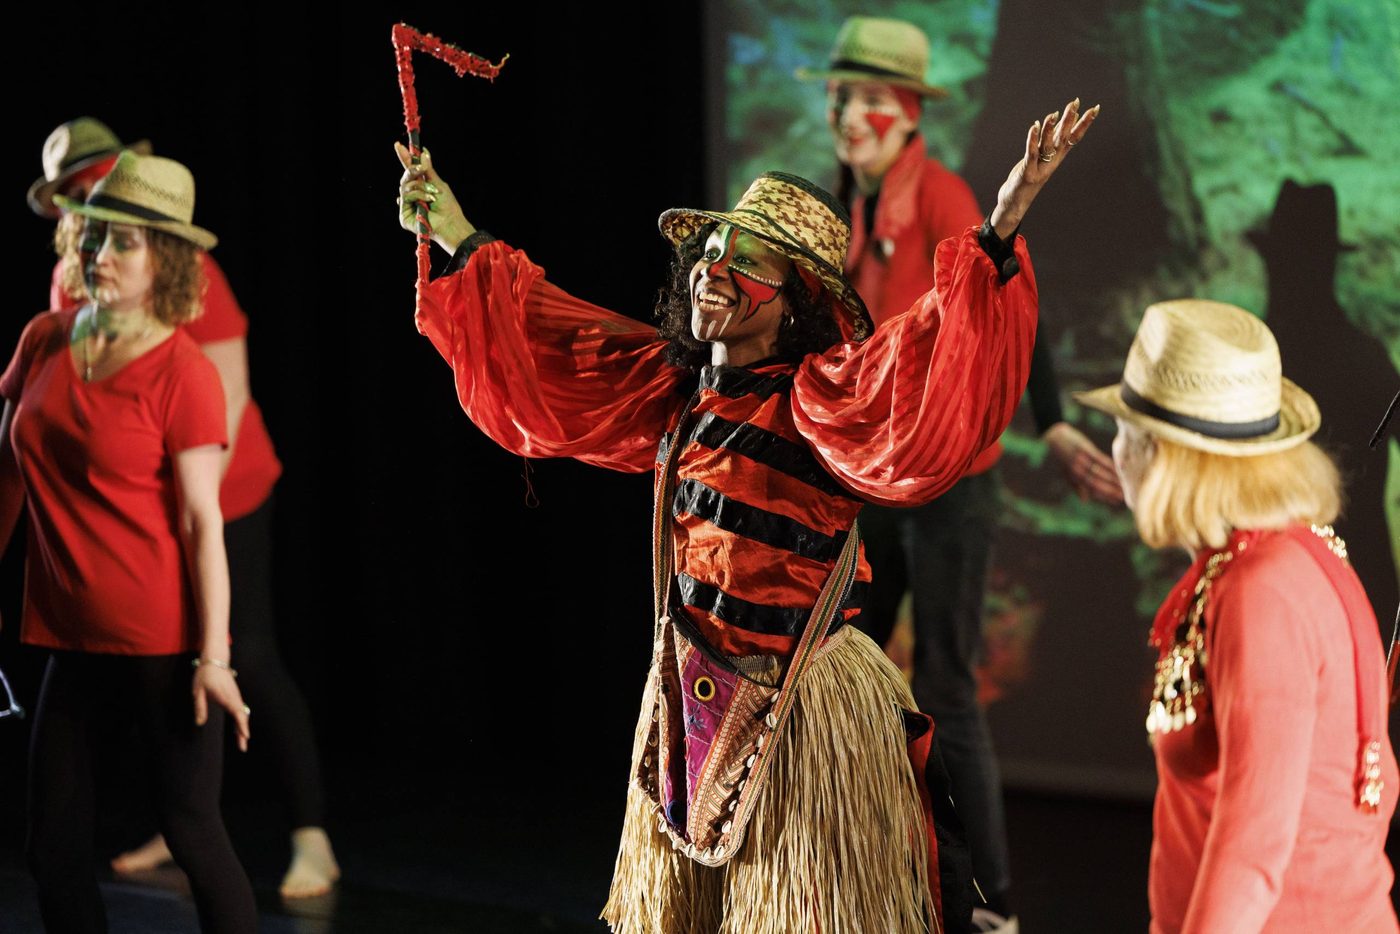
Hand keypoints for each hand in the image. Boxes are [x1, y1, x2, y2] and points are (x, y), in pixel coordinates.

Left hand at [192, 663, 249, 751]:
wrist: (215, 660)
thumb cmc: (205, 675)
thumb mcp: (198, 692)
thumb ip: (200, 707)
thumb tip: (199, 724)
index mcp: (226, 697)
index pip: (238, 713)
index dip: (242, 726)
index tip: (245, 737)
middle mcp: (234, 697)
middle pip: (242, 717)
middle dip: (243, 732)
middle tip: (243, 748)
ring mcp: (236, 696)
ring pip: (242, 713)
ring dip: (242, 727)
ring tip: (241, 741)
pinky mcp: (234, 695)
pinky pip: (239, 710)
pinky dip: (240, 720)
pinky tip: (238, 728)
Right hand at [394, 142, 474, 253]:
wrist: (450, 223)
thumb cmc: (448, 206)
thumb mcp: (438, 184)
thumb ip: (428, 170)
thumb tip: (423, 153)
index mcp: (421, 188)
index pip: (410, 172)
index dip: (404, 159)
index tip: (399, 145)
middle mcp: (412, 196)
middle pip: (405, 178)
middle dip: (411, 171)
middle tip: (420, 169)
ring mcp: (407, 206)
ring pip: (404, 186)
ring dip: (419, 187)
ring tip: (432, 194)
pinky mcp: (404, 215)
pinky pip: (405, 197)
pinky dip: (417, 196)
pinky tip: (428, 201)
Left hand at [990, 98, 1099, 239]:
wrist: (1016, 202)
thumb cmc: (1029, 176)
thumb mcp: (1043, 156)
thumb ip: (1052, 139)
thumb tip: (1062, 119)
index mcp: (1058, 156)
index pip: (1074, 137)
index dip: (1084, 123)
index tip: (1095, 108)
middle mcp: (1052, 161)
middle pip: (1063, 138)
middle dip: (1069, 120)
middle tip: (1075, 102)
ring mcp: (1040, 167)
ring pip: (1047, 145)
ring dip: (1050, 129)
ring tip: (1053, 113)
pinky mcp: (1027, 172)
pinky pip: (1031, 153)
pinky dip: (1032, 140)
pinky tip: (1034, 127)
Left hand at [1043, 421, 1122, 504]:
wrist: (1055, 437)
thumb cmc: (1063, 456)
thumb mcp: (1067, 473)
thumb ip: (1076, 486)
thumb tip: (1084, 501)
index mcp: (1074, 478)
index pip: (1092, 490)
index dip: (1105, 497)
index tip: (1117, 502)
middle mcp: (1078, 471)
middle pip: (1097, 483)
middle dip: (1111, 491)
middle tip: (1124, 496)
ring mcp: (1082, 460)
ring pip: (1100, 473)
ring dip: (1113, 480)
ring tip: (1125, 485)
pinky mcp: (1085, 449)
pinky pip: (1100, 459)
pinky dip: (1110, 465)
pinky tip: (1119, 469)